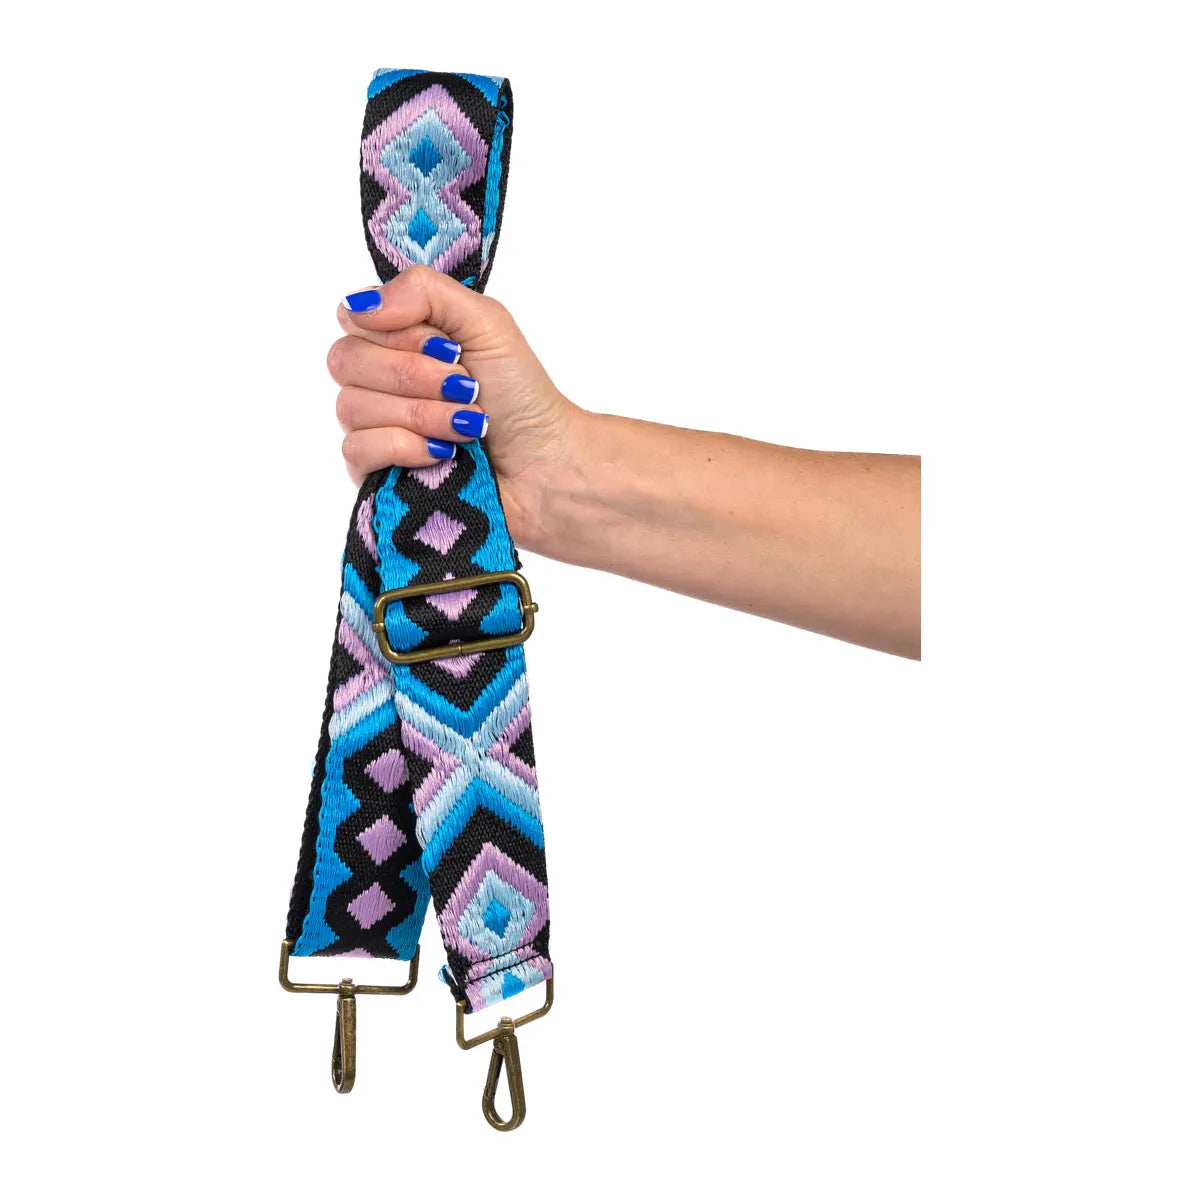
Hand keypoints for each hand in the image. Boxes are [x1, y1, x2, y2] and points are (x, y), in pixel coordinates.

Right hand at [329, 266, 585, 550]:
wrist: (545, 464)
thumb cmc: (522, 396)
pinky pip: (356, 450)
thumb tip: (359, 304)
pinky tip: (443, 454)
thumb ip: (424, 290)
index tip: (451, 349)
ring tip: (468, 426)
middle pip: (345, 361)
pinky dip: (405, 448)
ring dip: (422, 415)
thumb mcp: (486, 321)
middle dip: (416, 376)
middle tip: (467, 388)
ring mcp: (374, 428)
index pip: (354, 319)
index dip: (400, 334)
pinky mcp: (377, 473)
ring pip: (351, 407)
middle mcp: (377, 380)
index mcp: (398, 339)